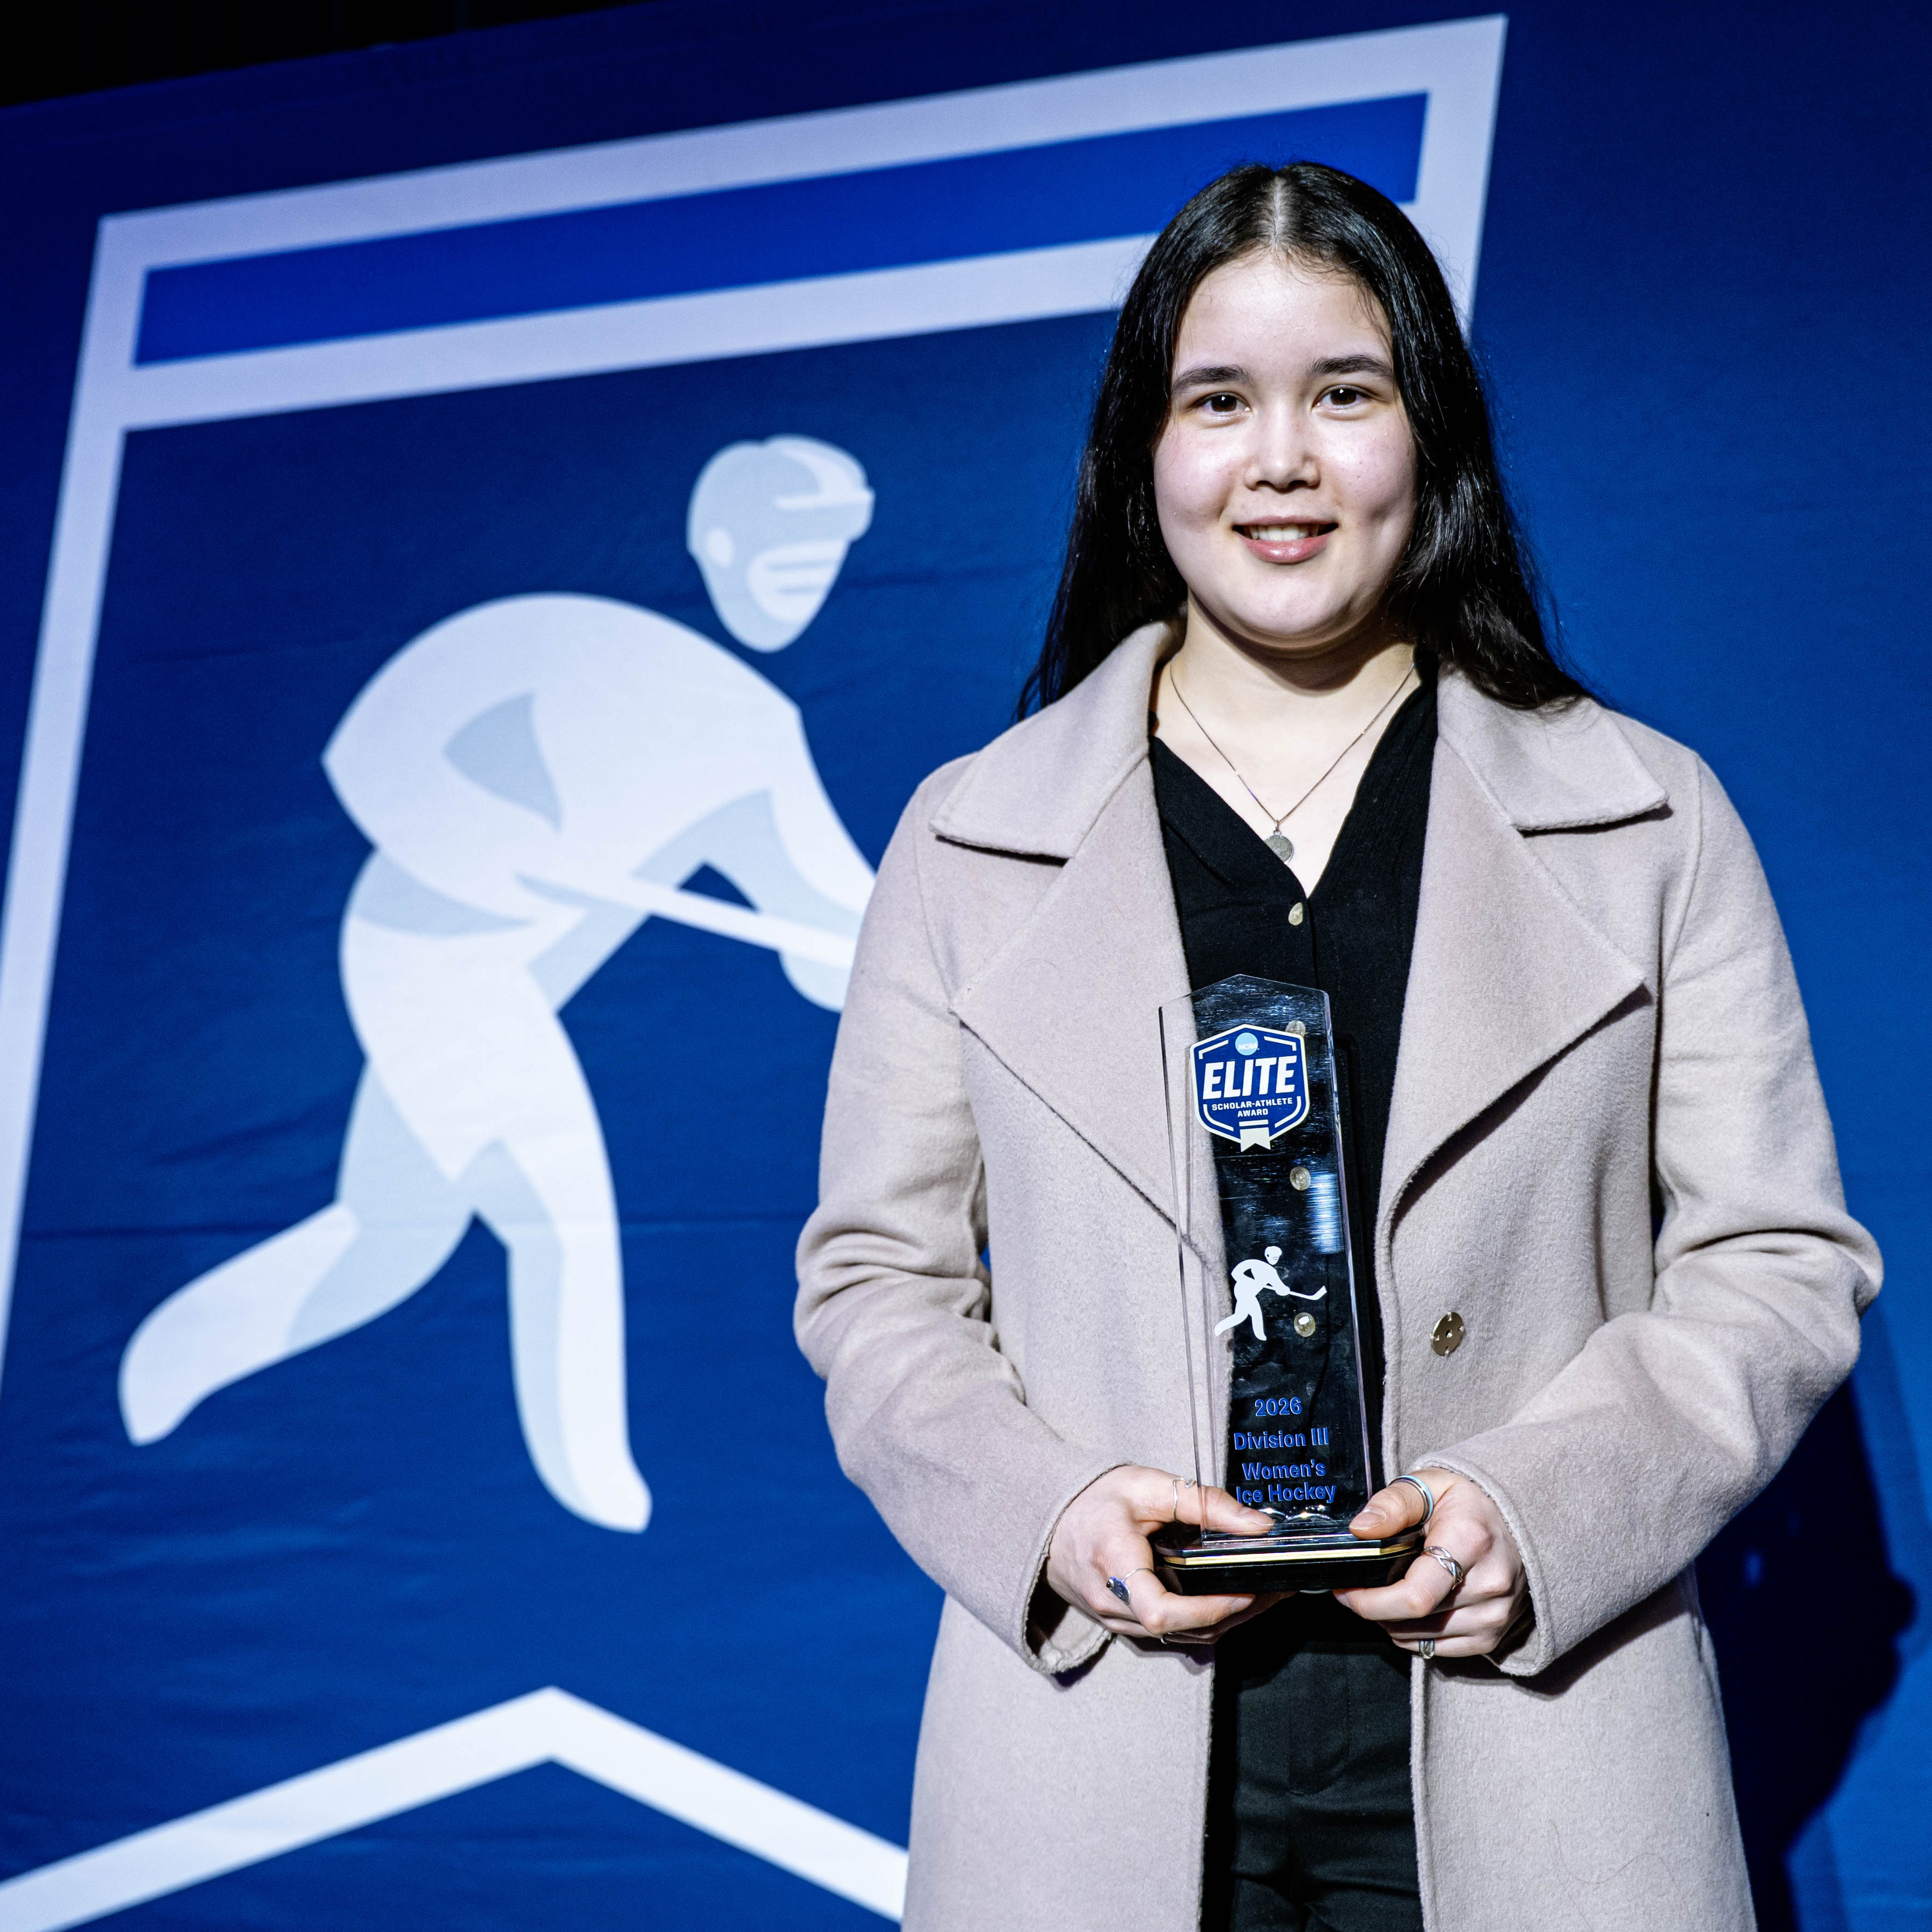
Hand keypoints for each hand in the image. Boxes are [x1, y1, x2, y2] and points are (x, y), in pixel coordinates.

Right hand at [1045, 1465, 1282, 1644]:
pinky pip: (1167, 1635)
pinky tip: (1228, 1601)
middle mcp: (1111, 1601)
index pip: (1161, 1609)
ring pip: (1179, 1637)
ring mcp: (1113, 1620)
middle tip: (1277, 1590)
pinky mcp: (1119, 1625)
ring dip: (1225, 1622)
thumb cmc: (1096, 1500)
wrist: (1047, 1519)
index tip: (1244, 1591)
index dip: (1208, 1609)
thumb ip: (1205, 1503)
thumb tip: (1258, 1526)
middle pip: (1181, 1629)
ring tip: (1263, 1594)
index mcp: (1114, 1562)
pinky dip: (1202, 1623)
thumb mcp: (1149, 1486)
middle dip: (1235, 1614)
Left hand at [1332, 1467, 1526, 1657]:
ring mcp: (1495, 1615)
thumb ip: (1392, 1504)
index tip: (1345, 1590)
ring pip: (1424, 1638)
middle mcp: (1489, 1585)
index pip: (1415, 1595)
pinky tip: (1408, 1611)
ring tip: (1382, 1597)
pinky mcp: (1493, 1636)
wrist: (1515, 1522)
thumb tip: (1361, 1529)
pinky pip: (1440, 1650)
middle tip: (1355, 1589)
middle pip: (1415, 1619)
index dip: (1372, 1601)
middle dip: (1374, 1609)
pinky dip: (1415, 1635)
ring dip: (1392, 1624)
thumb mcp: (1429, 1485)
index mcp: (1470, 1542)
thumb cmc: (1466, 1503)